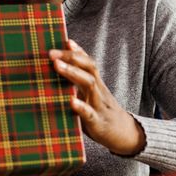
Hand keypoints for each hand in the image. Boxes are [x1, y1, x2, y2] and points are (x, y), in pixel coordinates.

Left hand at [50, 39, 145, 155]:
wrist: (125, 135)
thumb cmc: (101, 113)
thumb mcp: (92, 96)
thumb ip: (78, 84)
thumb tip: (59, 70)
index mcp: (96, 85)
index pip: (88, 62)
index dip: (78, 50)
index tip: (65, 40)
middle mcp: (99, 91)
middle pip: (89, 68)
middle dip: (70, 57)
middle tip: (51, 53)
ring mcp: (99, 106)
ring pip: (89, 84)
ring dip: (72, 73)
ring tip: (57, 65)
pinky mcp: (98, 123)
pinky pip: (90, 113)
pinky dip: (81, 107)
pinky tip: (71, 101)